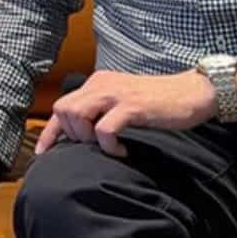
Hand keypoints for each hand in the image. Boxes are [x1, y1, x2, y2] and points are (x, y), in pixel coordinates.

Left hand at [35, 70, 216, 158]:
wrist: (193, 93)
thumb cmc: (158, 103)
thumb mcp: (123, 102)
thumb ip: (102, 110)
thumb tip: (80, 135)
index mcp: (97, 83)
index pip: (61, 106)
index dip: (50, 133)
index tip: (44, 154)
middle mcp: (101, 84)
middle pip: (63, 110)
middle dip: (70, 135)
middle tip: (92, 147)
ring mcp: (115, 94)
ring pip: (77, 116)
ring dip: (87, 139)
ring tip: (107, 147)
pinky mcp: (131, 107)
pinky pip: (104, 130)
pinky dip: (109, 146)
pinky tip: (123, 152)